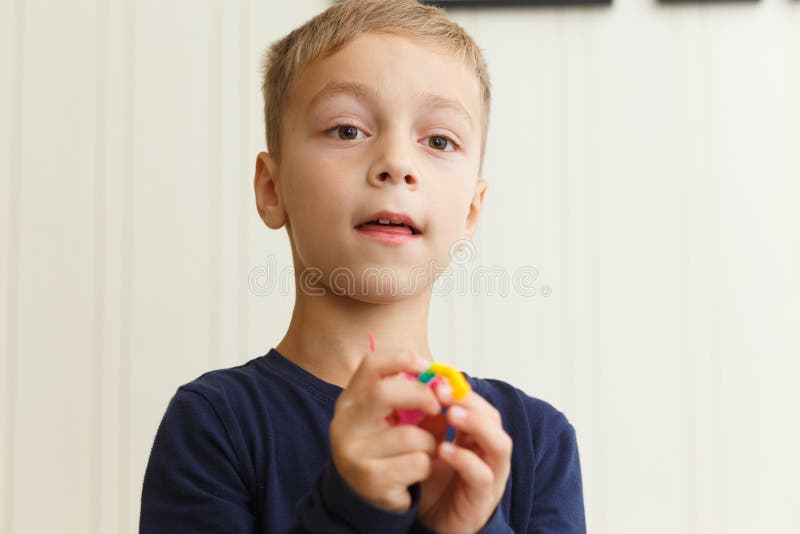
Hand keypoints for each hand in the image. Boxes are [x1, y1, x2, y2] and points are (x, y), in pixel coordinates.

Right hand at [329, 349, 441, 511]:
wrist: (365, 496)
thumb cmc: (386, 447)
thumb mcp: (390, 415)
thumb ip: (410, 393)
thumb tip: (444, 378)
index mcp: (350, 400)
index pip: (371, 365)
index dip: (402, 359)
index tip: (426, 367)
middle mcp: (345, 423)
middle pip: (384, 393)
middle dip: (420, 395)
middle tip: (436, 406)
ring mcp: (354, 452)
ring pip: (409, 435)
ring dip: (430, 441)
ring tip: (427, 448)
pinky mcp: (371, 479)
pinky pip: (416, 463)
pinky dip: (427, 465)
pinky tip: (418, 470)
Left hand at [416, 382, 512, 532]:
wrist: (432, 526)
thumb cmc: (433, 485)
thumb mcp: (429, 446)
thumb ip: (430, 422)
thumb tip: (418, 388)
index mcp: (477, 438)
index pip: (479, 406)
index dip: (461, 391)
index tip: (438, 380)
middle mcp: (489, 454)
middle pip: (494, 420)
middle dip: (470, 402)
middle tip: (443, 392)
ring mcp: (491, 476)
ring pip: (499, 444)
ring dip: (476, 425)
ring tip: (451, 414)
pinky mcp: (483, 499)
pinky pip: (482, 475)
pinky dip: (465, 459)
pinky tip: (444, 450)